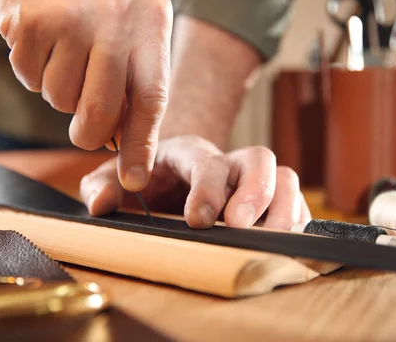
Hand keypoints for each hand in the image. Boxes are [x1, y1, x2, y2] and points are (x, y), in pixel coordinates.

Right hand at [0, 0, 172, 191]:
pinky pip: (30, 79)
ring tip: (63, 53)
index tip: (134, 178)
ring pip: (61, 100)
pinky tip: (41, 41)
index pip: (152, 97)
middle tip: (84, 131)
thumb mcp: (130, 25)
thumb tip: (124, 145)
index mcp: (150, 19)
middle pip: (101, 110)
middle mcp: (114, 16)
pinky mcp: (29, 22)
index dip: (141, 144)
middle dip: (89, 133)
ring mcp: (70, 18)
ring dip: (60, 92)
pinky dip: (33, 72)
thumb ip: (134, 79)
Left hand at [80, 136, 310, 229]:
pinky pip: (295, 202)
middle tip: (241, 226)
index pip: (207, 162)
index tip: (198, 221)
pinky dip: (295, 221)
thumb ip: (101, 184)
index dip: (207, 189)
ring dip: (283, 209)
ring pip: (284, 179)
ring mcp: (251, 180)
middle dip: (255, 193)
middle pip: (259, 160)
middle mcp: (227, 162)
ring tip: (271, 240)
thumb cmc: (144, 176)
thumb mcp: (115, 176)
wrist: (167, 175)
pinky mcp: (268, 199)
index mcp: (189, 153)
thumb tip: (100, 204)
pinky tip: (285, 241)